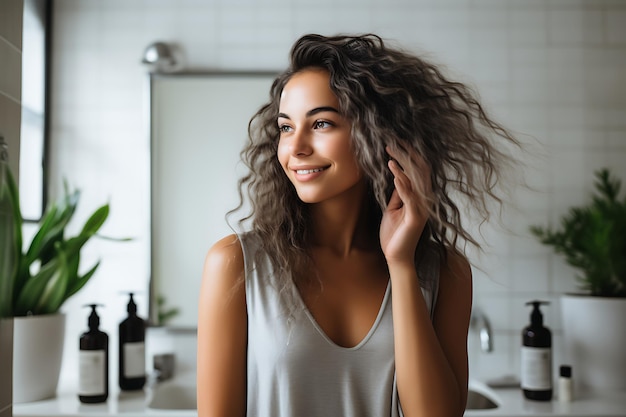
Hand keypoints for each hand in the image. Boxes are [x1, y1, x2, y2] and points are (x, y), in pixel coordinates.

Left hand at [379, 146, 431, 264]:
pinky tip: (395, 174)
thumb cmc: (394, 233)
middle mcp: (424, 199)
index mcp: (419, 196)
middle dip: (405, 155)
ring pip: (417, 181)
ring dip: (403, 166)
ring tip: (390, 153)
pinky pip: (411, 198)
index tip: (394, 142)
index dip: (408, 155)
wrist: (395, 256)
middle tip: (390, 142)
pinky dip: (404, 185)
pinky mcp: (416, 218)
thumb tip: (398, 176)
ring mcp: (422, 208)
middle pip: (419, 170)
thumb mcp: (393, 208)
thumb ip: (399, 194)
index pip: (417, 170)